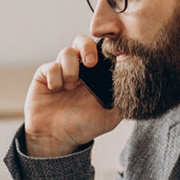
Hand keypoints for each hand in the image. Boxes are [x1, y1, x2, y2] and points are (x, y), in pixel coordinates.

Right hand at [23, 36, 122, 157]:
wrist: (56, 138)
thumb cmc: (84, 127)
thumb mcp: (111, 116)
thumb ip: (122, 98)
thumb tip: (135, 79)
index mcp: (96, 75)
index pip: (102, 52)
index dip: (105, 49)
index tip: (110, 57)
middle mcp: (79, 70)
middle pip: (83, 42)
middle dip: (87, 48)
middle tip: (90, 63)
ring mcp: (61, 71)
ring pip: (67, 52)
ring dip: (70, 68)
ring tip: (70, 86)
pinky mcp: (45, 75)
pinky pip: (51, 66)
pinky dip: (55, 76)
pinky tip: (55, 89)